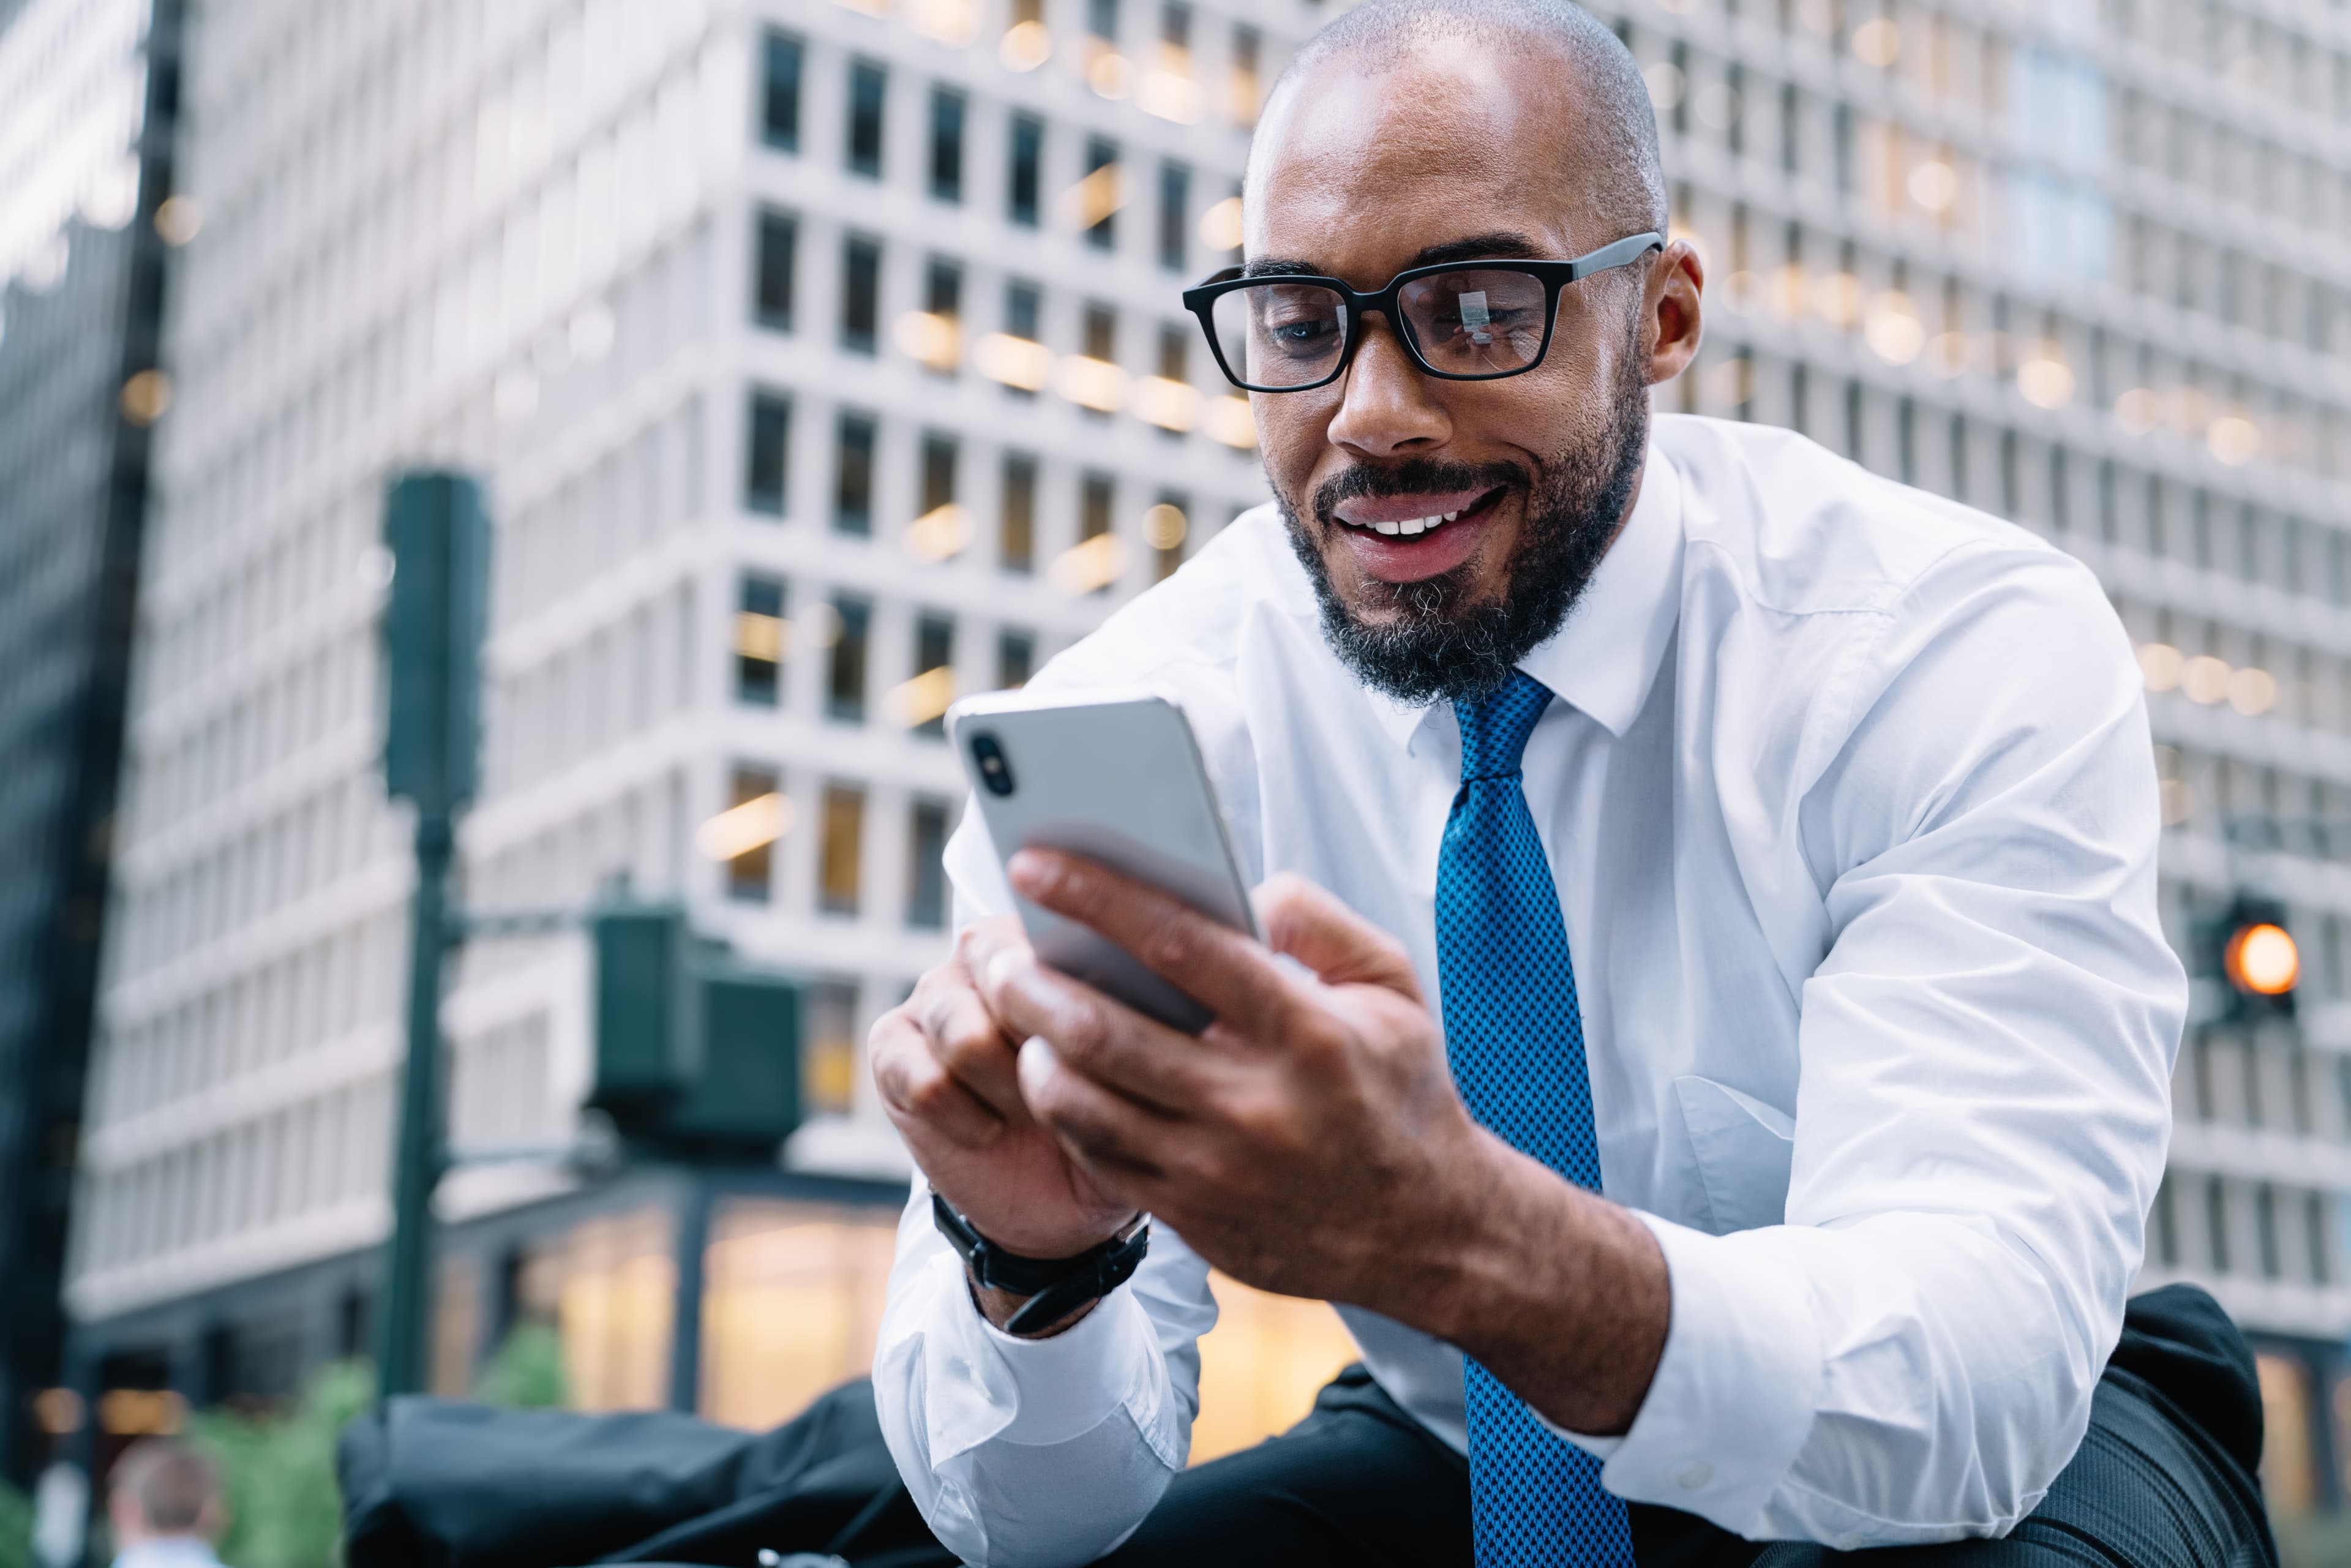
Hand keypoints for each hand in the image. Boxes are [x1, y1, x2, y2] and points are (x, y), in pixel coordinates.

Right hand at [870, 919, 1139, 1263]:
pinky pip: (925, 1079)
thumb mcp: (1148, 1063)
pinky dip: (964, 1118)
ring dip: (1008, 1089)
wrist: (1069, 1199)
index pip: (1050, 932)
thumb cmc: (1118, 1115)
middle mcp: (983, 952)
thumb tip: (1140, 980)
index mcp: (1049, 936)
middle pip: (1001, 976)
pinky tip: (989, 1131)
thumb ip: (1137, 1012)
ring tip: (1032, 1111)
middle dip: (1040, 1044)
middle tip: (1068, 1082)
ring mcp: (934, 998)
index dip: (1075, 991)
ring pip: (965, 1034)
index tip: (1101, 1038)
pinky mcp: (893, 1049)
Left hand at [966, 853, 1483, 1307]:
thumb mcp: (1392, 989)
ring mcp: (1216, 1170)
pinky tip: (1054, 1073)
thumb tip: (1243, 888)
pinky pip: (1098, 1157)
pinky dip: (1063, 1110)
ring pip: (1082, 1103)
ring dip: (1033, 1049)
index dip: (1097, 897)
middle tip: (994, 950)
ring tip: (1017, 1012)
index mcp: (1305, 1032)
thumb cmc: (1399, 1091)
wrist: (1429, 1231)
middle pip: (1104, 1032)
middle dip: (1031, 981)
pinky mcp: (1192, 1217)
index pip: (1180, 945)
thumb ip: (1320, 923)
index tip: (1036, 863)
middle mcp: (1255, 1105)